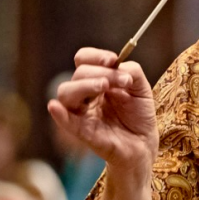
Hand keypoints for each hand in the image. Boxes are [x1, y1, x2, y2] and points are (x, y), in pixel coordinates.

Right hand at [47, 48, 157, 174]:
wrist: (144, 143)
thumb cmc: (139, 114)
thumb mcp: (141, 88)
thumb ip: (131, 71)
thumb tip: (116, 65)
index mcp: (97, 81)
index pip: (83, 61)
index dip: (95, 56)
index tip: (113, 60)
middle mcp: (86, 95)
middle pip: (77, 75)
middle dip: (100, 72)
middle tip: (122, 81)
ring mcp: (82, 113)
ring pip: (66, 94)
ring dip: (84, 85)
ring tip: (104, 86)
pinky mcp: (84, 132)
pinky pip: (66, 123)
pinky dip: (59, 114)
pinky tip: (55, 107)